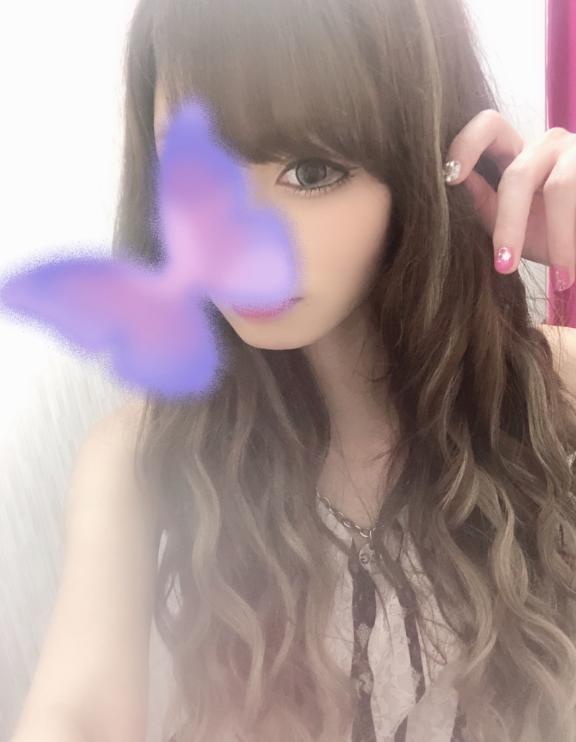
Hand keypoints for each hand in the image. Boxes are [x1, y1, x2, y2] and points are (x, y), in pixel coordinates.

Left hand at [445, 109, 575, 291]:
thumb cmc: (552, 238)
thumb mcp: (514, 227)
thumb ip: (485, 205)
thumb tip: (455, 184)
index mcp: (517, 155)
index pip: (488, 128)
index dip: (467, 144)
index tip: (451, 179)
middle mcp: (547, 144)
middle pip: (518, 174)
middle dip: (510, 225)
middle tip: (505, 266)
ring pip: (561, 187)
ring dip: (560, 237)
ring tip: (562, 276)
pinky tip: (574, 266)